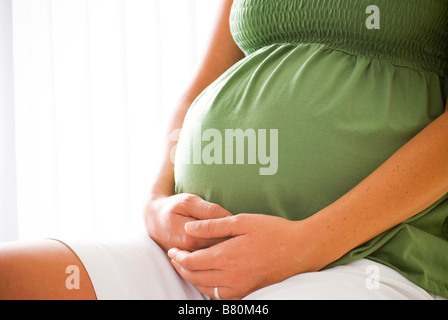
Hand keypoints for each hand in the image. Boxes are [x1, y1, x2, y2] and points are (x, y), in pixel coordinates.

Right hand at [143, 193, 232, 251]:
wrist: (154, 219)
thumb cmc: (173, 207)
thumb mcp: (190, 201)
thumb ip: (210, 210)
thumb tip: (230, 218)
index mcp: (191, 238)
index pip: (222, 238)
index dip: (234, 231)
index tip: (241, 224)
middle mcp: (190, 253)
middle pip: (221, 250)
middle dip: (233, 241)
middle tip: (240, 231)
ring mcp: (190, 259)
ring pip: (216, 256)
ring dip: (227, 248)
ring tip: (233, 236)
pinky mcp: (189, 260)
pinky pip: (209, 259)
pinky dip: (218, 252)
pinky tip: (222, 243)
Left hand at [167, 214, 318, 299]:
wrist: (300, 249)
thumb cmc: (273, 231)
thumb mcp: (241, 221)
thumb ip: (213, 226)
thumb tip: (188, 228)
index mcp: (226, 256)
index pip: (191, 262)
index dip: (178, 257)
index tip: (172, 250)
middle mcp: (230, 276)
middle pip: (195, 277)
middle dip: (181, 268)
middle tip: (174, 258)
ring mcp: (240, 287)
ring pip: (206, 290)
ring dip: (192, 280)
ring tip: (186, 268)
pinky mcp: (248, 291)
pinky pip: (221, 296)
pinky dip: (209, 290)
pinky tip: (208, 281)